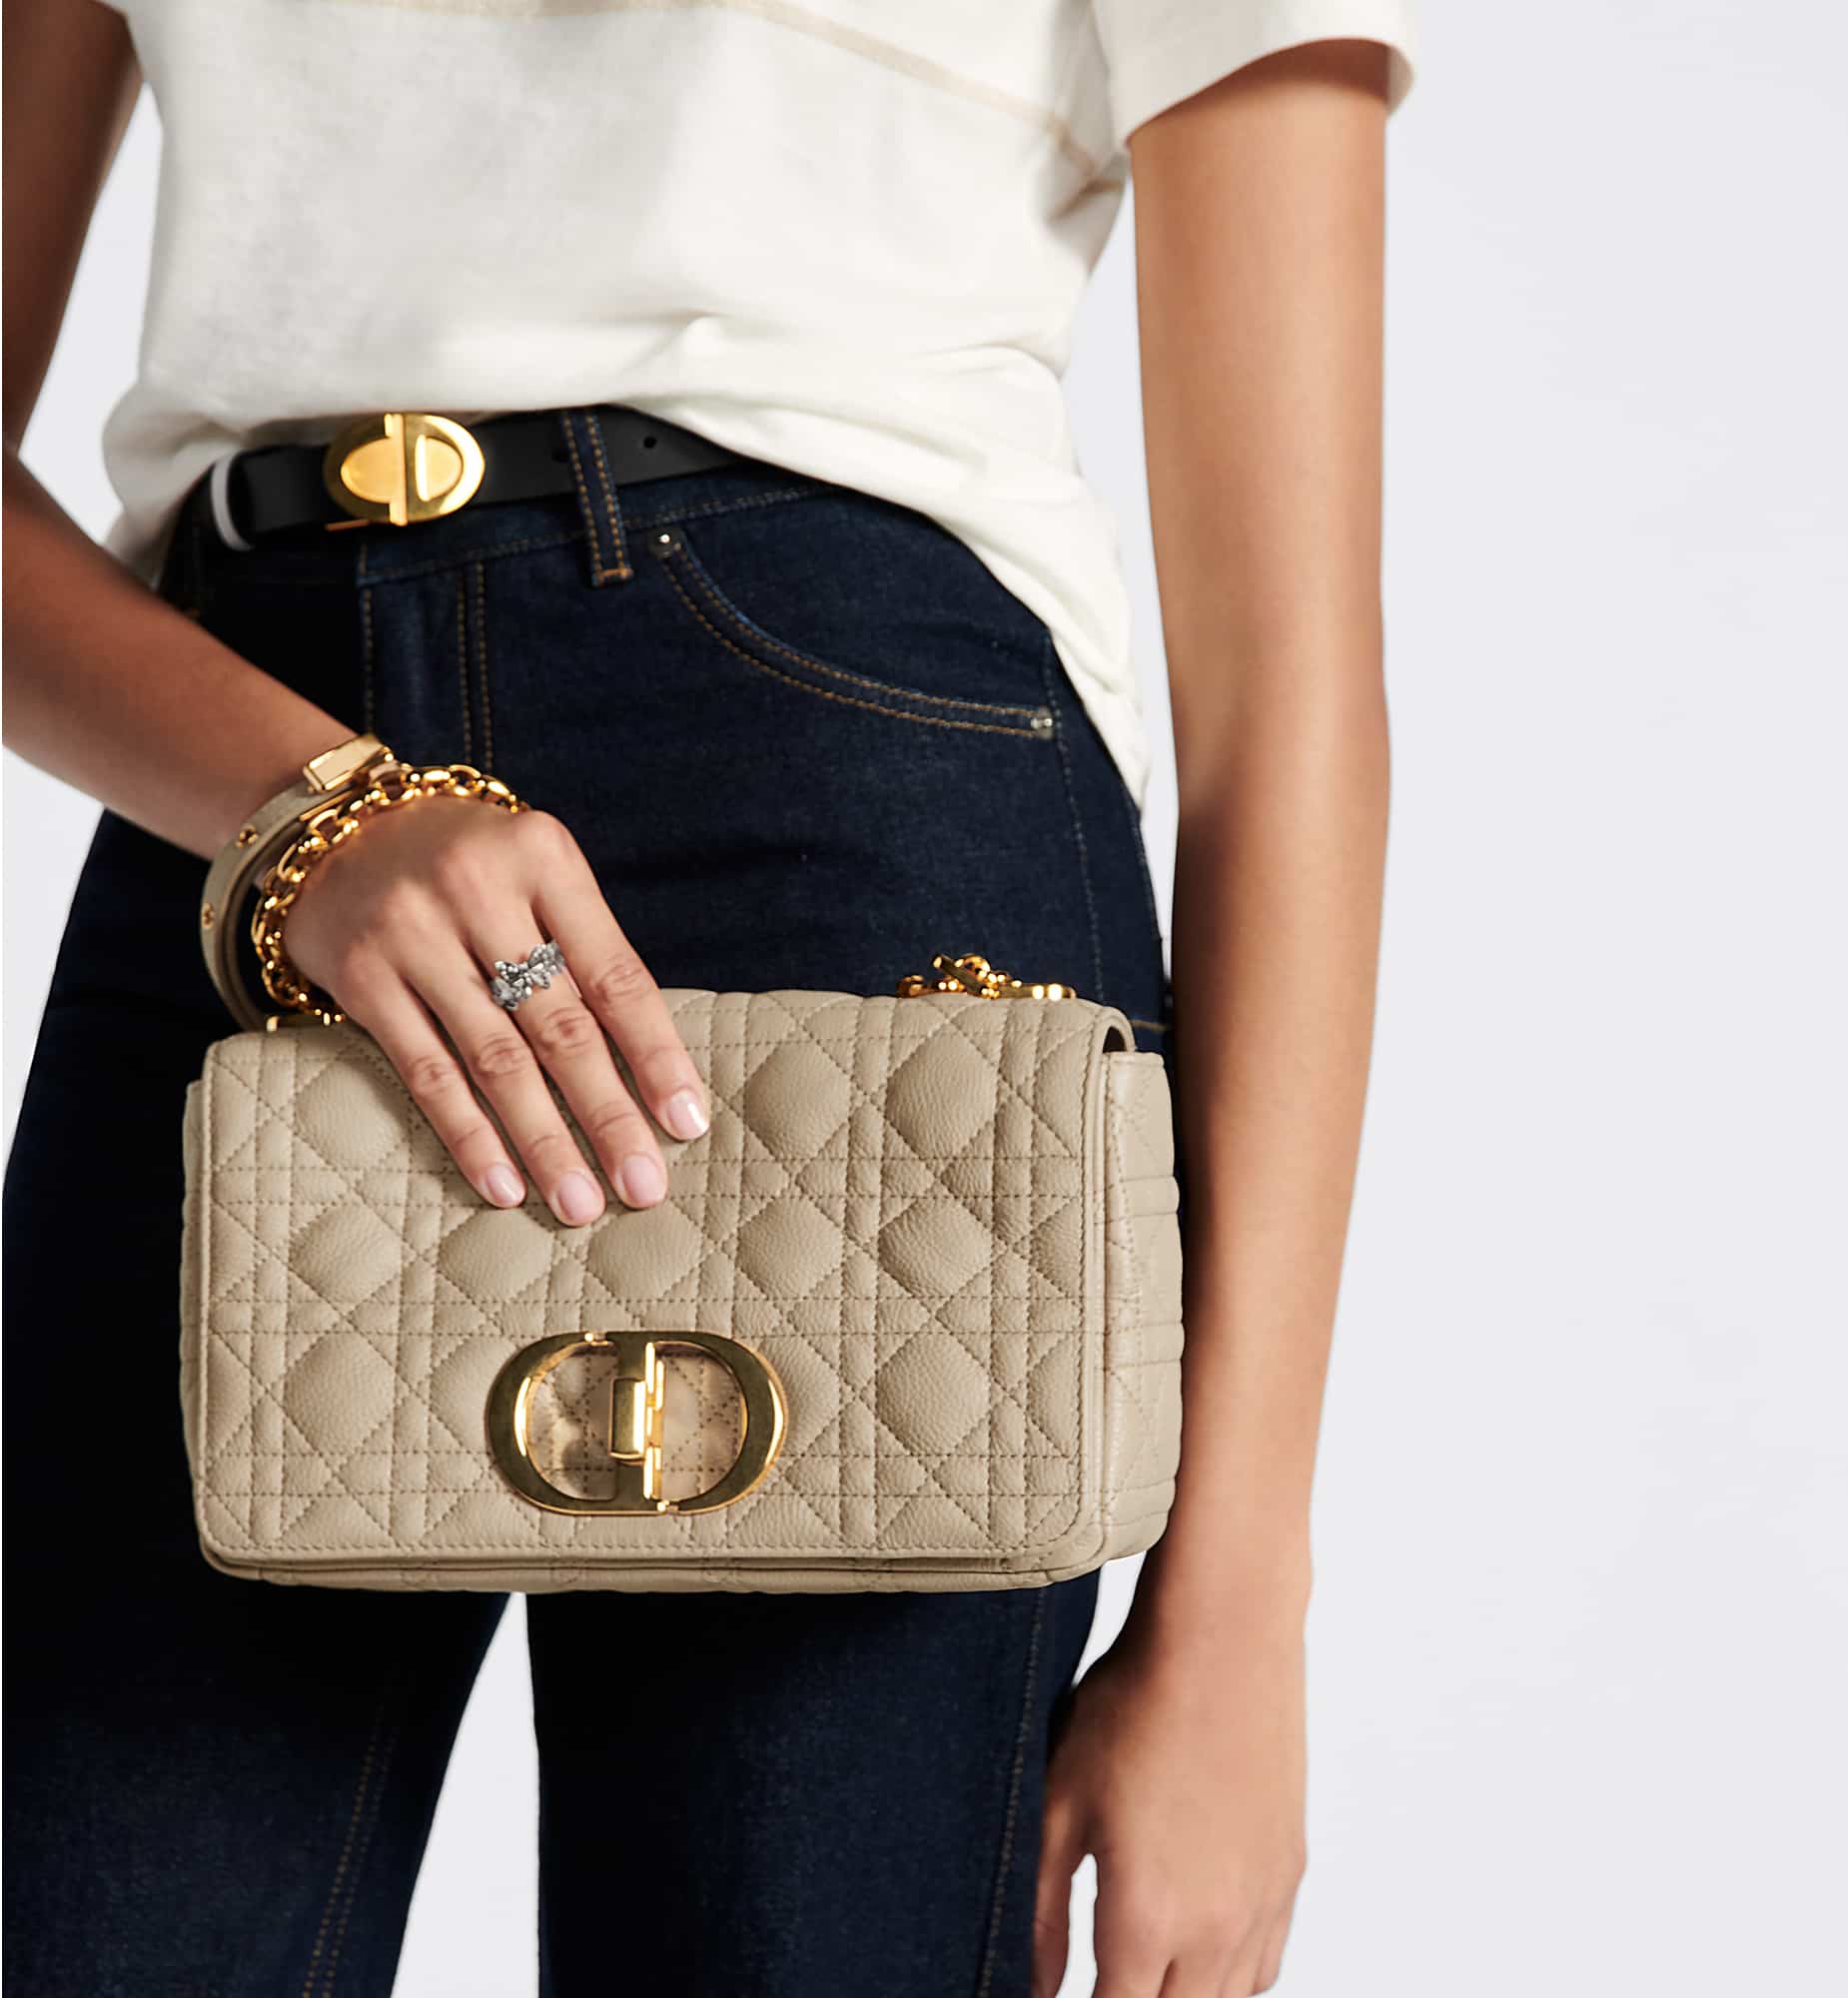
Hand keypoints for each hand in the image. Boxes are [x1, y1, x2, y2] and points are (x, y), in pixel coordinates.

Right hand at [283, 796, 709, 1225]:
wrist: (340, 831)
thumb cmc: (470, 866)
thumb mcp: (536, 873)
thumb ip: (584, 950)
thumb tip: (649, 1074)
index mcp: (544, 857)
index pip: (615, 975)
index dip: (655, 1055)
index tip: (686, 1123)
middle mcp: (478, 890)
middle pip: (560, 1026)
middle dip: (608, 1115)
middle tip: (643, 1186)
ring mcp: (414, 935)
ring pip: (495, 1060)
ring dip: (544, 1141)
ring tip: (580, 1203)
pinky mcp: (363, 978)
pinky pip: (426, 1073)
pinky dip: (469, 1134)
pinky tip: (503, 1184)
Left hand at [1033, 1621, 1307, 1996]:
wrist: (1223, 1639)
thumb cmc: (1133, 1707)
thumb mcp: (1059, 1804)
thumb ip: (1041, 1911)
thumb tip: (1032, 1984)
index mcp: (1149, 1916)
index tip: (1056, 1996)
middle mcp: (1217, 1927)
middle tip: (1098, 1973)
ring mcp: (1263, 1902)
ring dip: (1181, 1995)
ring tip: (1139, 1969)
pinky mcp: (1289, 1871)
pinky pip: (1264, 1964)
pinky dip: (1228, 1976)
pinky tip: (1196, 1945)